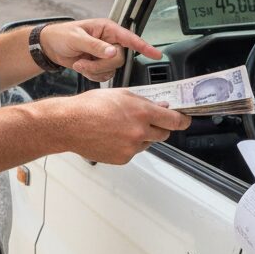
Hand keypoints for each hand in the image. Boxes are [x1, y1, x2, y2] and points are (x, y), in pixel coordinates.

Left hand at [41, 18, 161, 80]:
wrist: (50, 47)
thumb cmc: (61, 35)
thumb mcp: (77, 38)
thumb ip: (96, 46)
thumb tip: (112, 52)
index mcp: (107, 29)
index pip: (130, 38)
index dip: (144, 46)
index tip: (156, 54)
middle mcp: (109, 42)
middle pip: (119, 59)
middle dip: (100, 64)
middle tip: (83, 61)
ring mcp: (105, 54)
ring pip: (112, 69)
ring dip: (94, 70)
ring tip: (80, 63)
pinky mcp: (100, 65)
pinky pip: (105, 76)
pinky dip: (92, 75)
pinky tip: (82, 67)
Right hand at [65, 88, 191, 163]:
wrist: (69, 125)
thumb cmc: (90, 106)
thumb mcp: (121, 94)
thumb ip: (144, 100)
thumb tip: (160, 104)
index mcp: (142, 112)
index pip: (174, 120)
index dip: (183, 120)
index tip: (185, 119)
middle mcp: (139, 132)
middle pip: (164, 133)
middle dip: (160, 126)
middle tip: (150, 120)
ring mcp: (131, 148)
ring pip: (148, 142)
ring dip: (143, 135)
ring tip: (123, 126)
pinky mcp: (122, 158)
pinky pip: (134, 151)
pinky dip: (129, 145)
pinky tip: (115, 135)